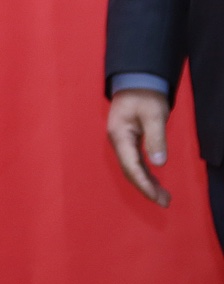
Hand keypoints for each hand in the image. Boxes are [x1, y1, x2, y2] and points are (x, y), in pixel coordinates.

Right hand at [108, 88, 172, 206]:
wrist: (137, 81)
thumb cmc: (145, 96)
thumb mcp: (154, 115)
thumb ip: (156, 138)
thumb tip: (158, 164)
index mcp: (120, 135)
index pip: (131, 166)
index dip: (144, 184)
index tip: (157, 197)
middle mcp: (118, 141)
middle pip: (130, 170)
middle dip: (146, 188)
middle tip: (165, 202)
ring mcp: (122, 141)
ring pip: (132, 168)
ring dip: (147, 183)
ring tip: (164, 197)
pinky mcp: (128, 140)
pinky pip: (135, 161)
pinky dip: (146, 174)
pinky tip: (156, 181)